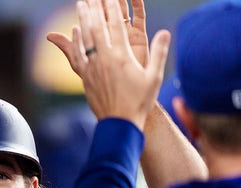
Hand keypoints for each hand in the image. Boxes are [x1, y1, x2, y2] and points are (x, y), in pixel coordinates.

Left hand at [49, 0, 168, 128]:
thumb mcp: (154, 77)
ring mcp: (93, 67)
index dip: (112, 8)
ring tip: (81, 3)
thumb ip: (160, 53)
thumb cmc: (140, 101)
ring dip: (83, 18)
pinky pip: (78, 54)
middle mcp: (105, 59)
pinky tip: (75, 30)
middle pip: (97, 27)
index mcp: (123, 57)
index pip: (116, 26)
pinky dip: (76, 40)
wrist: (120, 122)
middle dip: (94, 8)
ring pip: (85, 38)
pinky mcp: (85, 76)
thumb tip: (165, 32)